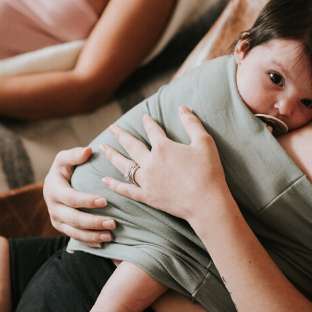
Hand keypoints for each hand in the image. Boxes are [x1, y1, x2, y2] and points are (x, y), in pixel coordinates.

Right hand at [43, 147, 116, 246]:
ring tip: (111, 235)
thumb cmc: (64, 169)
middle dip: (94, 222)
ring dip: (93, 235)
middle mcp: (53, 207)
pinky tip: (103, 243)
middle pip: (74, 219)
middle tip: (113, 223)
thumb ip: (75, 154)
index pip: (71, 198)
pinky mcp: (63, 228)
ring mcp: (57, 220)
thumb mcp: (65, 159)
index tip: (104, 201)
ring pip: (75, 232)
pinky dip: (89, 242)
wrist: (54, 185)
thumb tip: (88, 150)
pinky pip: (76, 238)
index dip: (86, 201)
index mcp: (53, 189)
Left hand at [100, 106, 230, 227]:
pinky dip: (115, 185)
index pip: (153, 130)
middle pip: (132, 145)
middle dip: (121, 135)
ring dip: (113, 155)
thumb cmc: (208, 172)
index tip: (144, 117)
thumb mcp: (204, 142)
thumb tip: (182, 108)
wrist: (206, 203)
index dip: (148, 122)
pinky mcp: (147, 197)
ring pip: (124, 166)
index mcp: (164, 147)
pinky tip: (105, 180)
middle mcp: (151, 162)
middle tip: (112, 128)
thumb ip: (192, 123)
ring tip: (103, 147)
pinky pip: (127, 190)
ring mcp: (147, 181)